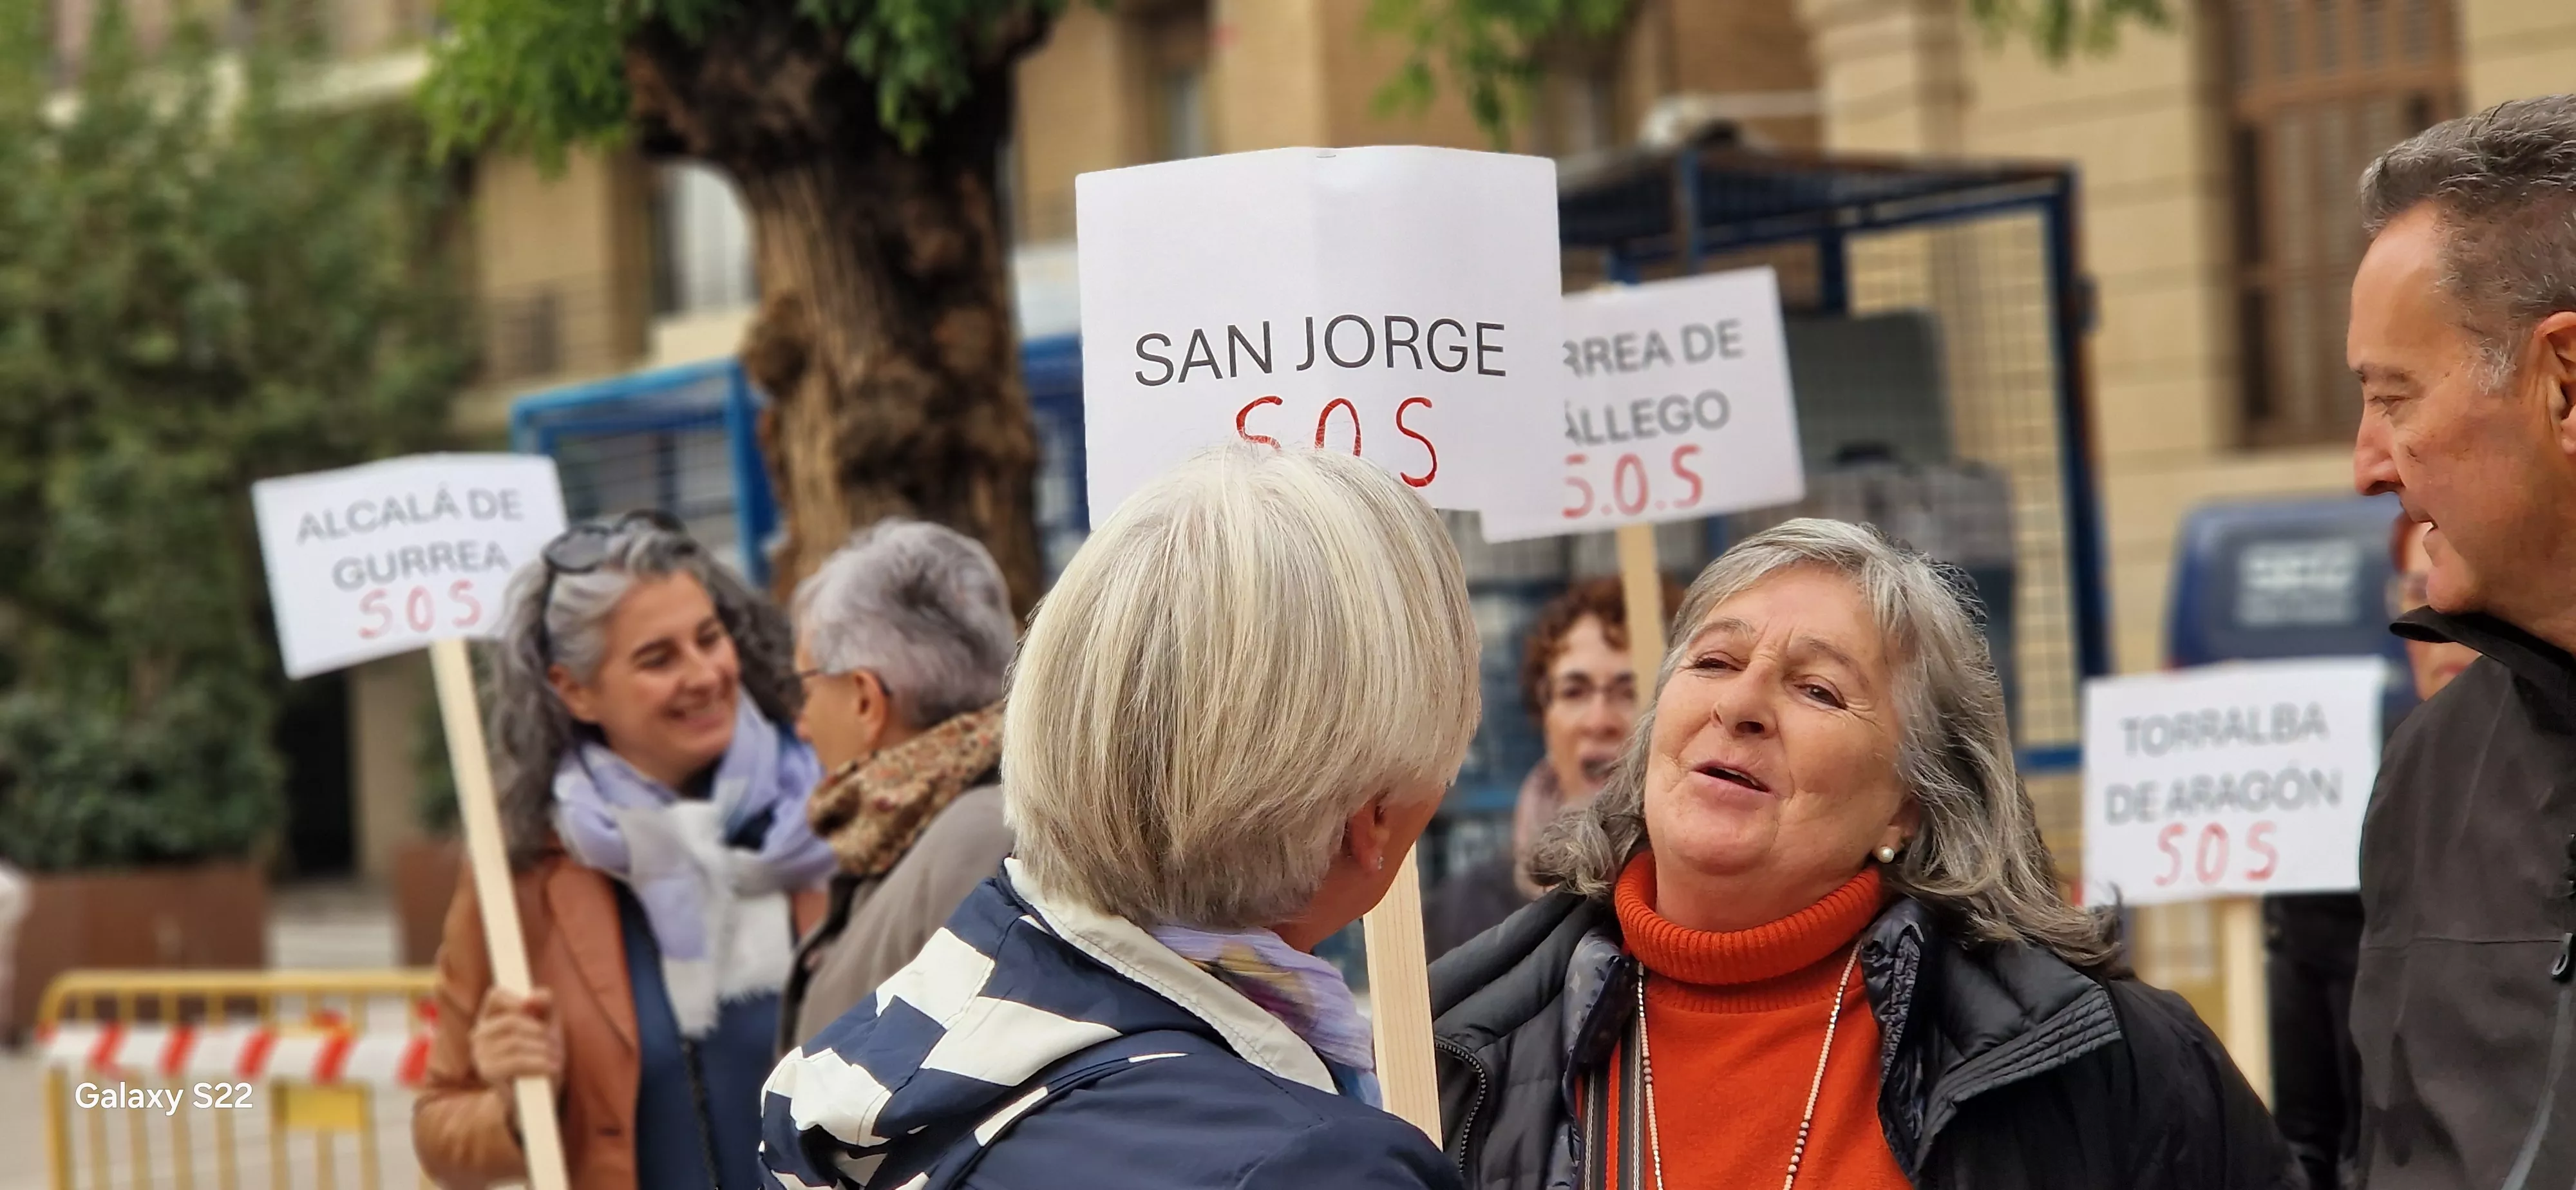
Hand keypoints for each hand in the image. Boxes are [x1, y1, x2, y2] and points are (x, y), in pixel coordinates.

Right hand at [468, 986, 562, 1117]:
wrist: (537, 1094)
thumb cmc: (540, 1054)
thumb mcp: (547, 1024)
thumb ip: (545, 1004)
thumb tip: (534, 997)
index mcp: (490, 1018)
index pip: (495, 995)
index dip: (516, 998)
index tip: (534, 1009)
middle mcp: (479, 1034)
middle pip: (512, 1020)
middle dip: (540, 1032)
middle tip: (554, 1045)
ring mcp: (480, 1054)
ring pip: (516, 1042)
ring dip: (543, 1050)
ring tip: (554, 1060)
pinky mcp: (488, 1071)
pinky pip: (516, 1061)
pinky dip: (538, 1063)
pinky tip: (550, 1069)